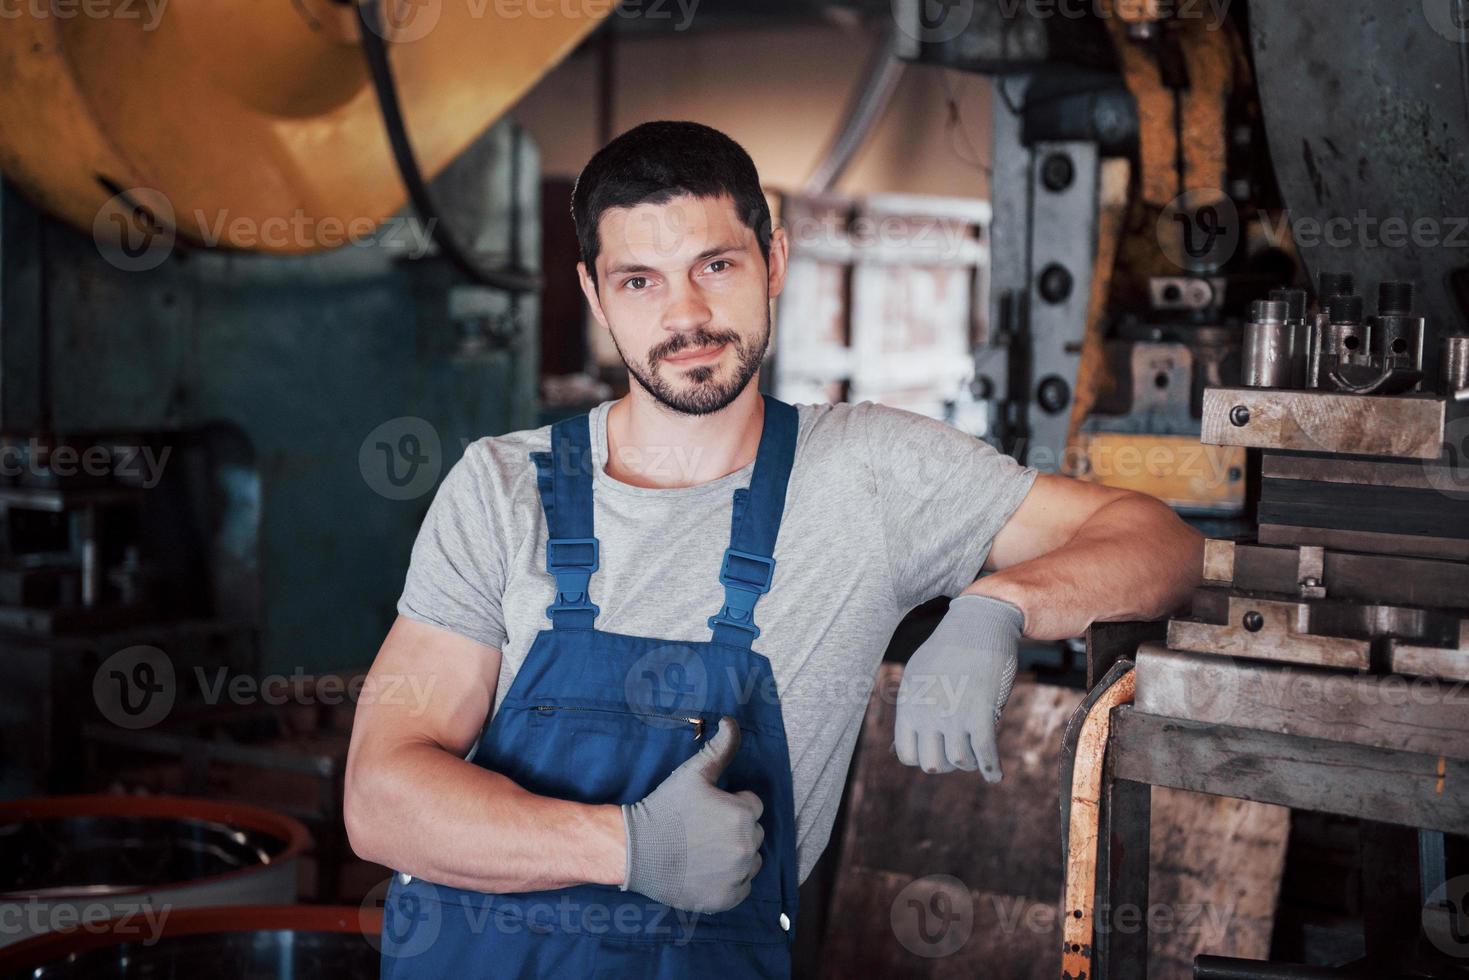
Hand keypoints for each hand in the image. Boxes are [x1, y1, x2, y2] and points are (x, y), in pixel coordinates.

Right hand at [620, 716, 763, 912]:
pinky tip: (705, 871)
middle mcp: (747, 846)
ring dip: (735, 856)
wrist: (636, 850)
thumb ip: (720, 747)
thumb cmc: (665, 808)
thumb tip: (731, 721)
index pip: (751, 805)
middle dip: (733, 829)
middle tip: (702, 831)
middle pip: (753, 833)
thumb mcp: (693, 773)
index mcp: (743, 814)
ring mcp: (738, 875)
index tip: (706, 810)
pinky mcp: (727, 899)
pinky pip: (741, 887)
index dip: (729, 804)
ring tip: (704, 851)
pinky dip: (729, 881)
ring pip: (750, 861)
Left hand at [893, 593, 1022, 780]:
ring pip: (959, 761)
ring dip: (971, 761)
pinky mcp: (980, 712)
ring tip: (978, 753)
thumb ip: (909, 714)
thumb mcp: (917, 678)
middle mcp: (926, 712)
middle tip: (961, 751)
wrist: (979, 623)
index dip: (924, 756)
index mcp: (908, 704)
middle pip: (932, 764)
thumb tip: (895, 752)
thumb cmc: (950, 651)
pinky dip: (991, 769)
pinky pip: (984, 754)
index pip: (905, 755)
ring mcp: (952, 713)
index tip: (938, 748)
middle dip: (948, 763)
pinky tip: (996, 775)